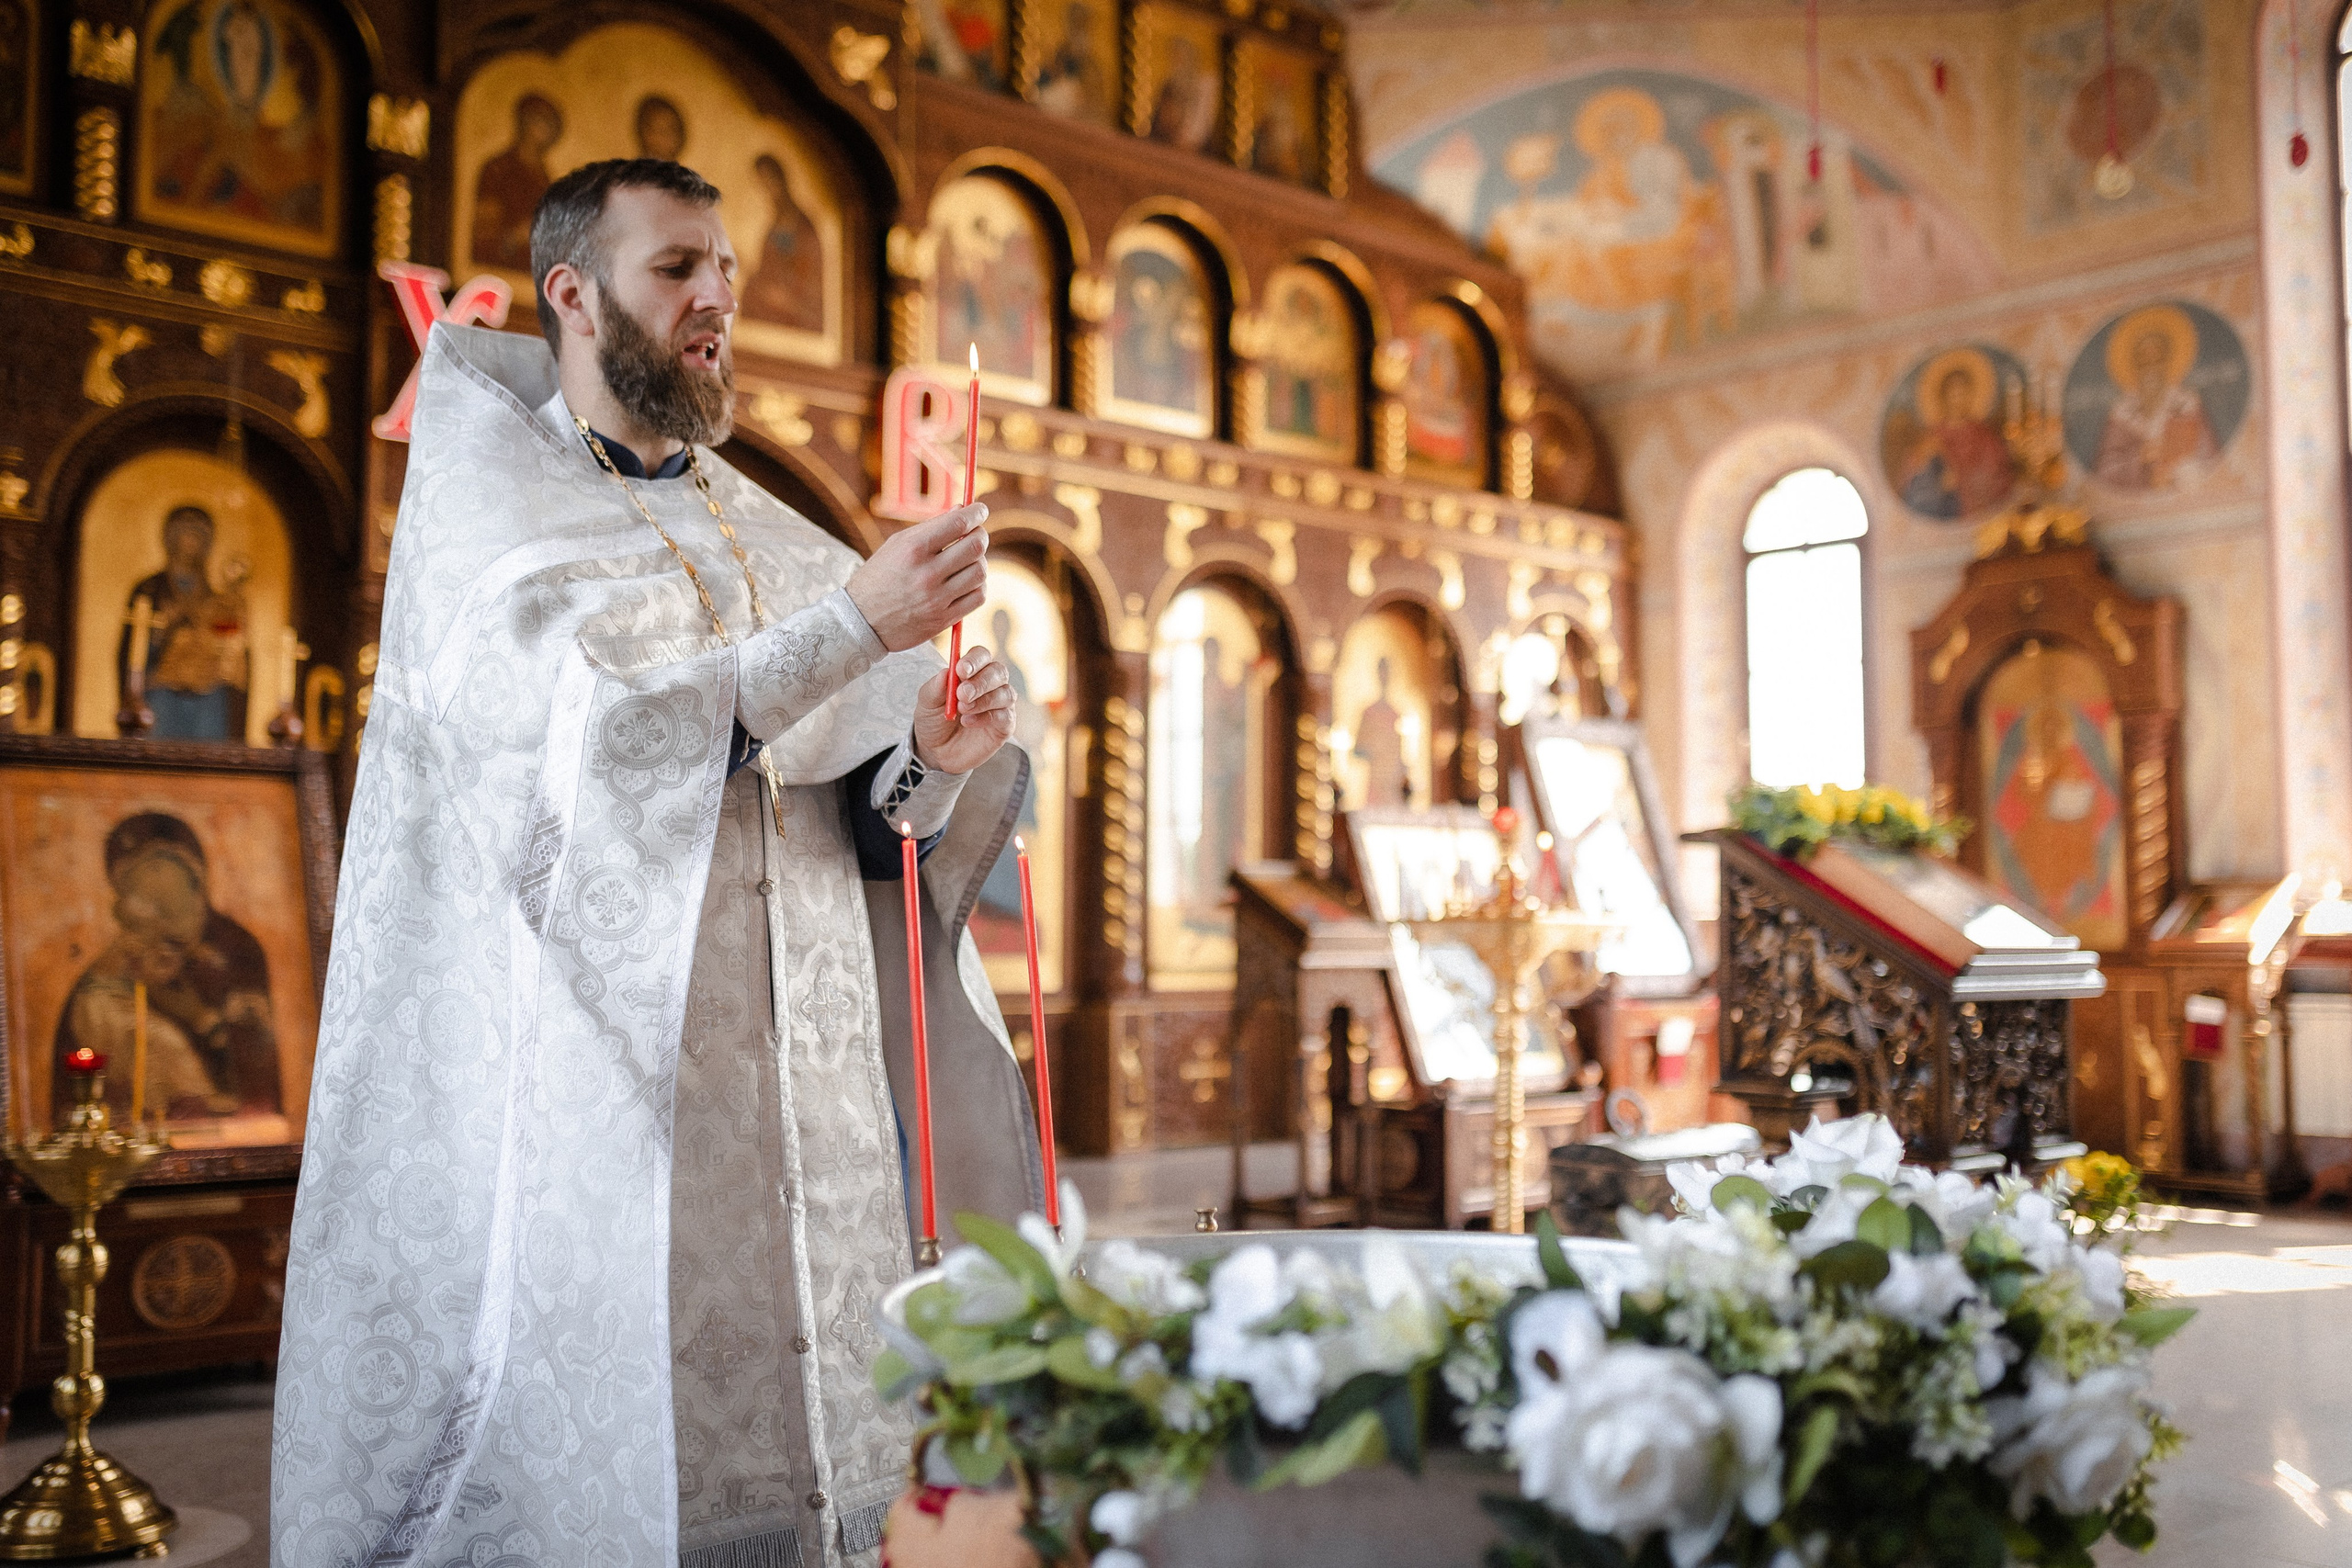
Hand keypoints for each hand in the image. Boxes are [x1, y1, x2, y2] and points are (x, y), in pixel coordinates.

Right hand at [844, 503, 987, 651]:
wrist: (861, 620)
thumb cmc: (881, 575)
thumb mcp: (897, 544)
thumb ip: (931, 527)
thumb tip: (964, 510)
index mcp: (913, 549)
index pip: (958, 523)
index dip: (977, 513)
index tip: (980, 510)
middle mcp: (926, 573)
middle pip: (975, 546)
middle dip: (981, 535)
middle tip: (976, 534)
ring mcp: (936, 599)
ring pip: (980, 572)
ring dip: (979, 562)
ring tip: (967, 561)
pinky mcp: (943, 619)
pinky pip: (978, 597)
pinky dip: (977, 586)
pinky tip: (966, 582)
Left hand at [913, 644, 1014, 775]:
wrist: (936, 751)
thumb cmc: (934, 720)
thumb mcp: (927, 703)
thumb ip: (935, 687)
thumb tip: (946, 671)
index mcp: (972, 671)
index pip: (982, 655)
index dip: (974, 660)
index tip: (960, 670)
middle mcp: (991, 684)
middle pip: (998, 671)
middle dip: (981, 682)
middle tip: (962, 694)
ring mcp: (1000, 704)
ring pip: (1006, 693)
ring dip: (983, 700)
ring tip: (962, 710)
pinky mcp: (1005, 725)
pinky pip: (1005, 716)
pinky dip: (987, 718)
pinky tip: (968, 722)